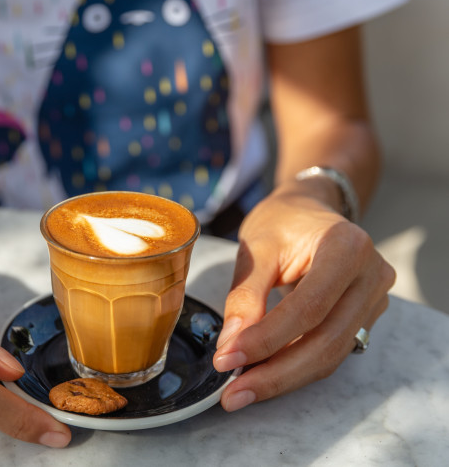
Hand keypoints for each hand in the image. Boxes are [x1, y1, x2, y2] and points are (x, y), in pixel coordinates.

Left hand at [212, 186, 394, 410]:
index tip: (228, 360)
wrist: (309, 209)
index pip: (309, 307)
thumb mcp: (256, 248)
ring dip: (284, 377)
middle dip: (276, 373)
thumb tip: (231, 345)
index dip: (267, 339)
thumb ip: (245, 295)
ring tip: (241, 391)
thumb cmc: (282, 222)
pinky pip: (331, 350)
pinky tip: (262, 375)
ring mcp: (374, 298)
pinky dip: (294, 367)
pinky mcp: (365, 316)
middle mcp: (372, 275)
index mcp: (347, 248)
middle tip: (232, 394)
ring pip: (330, 354)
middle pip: (326, 340)